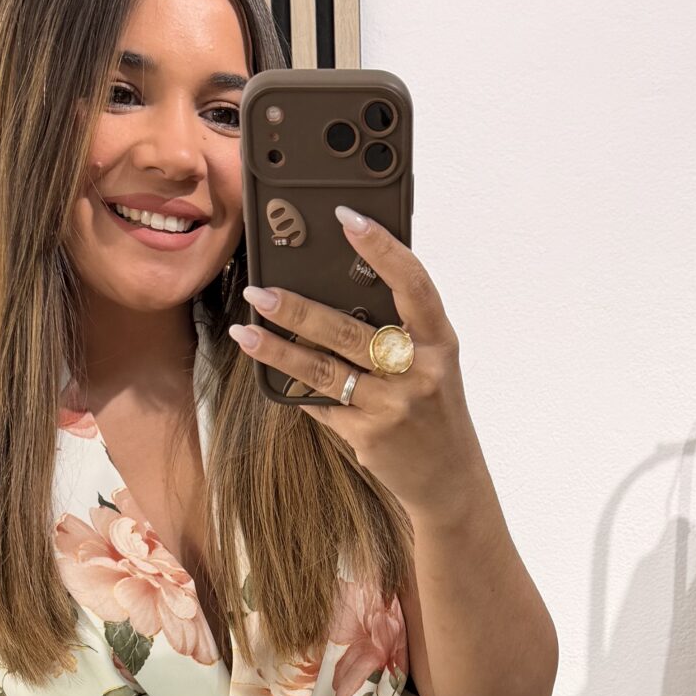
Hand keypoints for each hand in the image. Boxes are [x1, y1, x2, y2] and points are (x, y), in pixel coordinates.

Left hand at [227, 208, 489, 515]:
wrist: (449, 478)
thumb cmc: (434, 408)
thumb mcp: (432, 362)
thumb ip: (399, 329)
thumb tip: (339, 287)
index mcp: (439, 341)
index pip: (412, 283)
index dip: (381, 247)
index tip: (347, 216)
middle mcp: (419, 372)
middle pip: (350, 330)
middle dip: (299, 309)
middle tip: (260, 289)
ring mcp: (392, 407)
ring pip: (324, 370)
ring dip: (278, 349)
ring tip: (245, 329)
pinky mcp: (368, 436)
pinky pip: (322, 403)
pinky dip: (296, 387)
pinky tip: (270, 370)